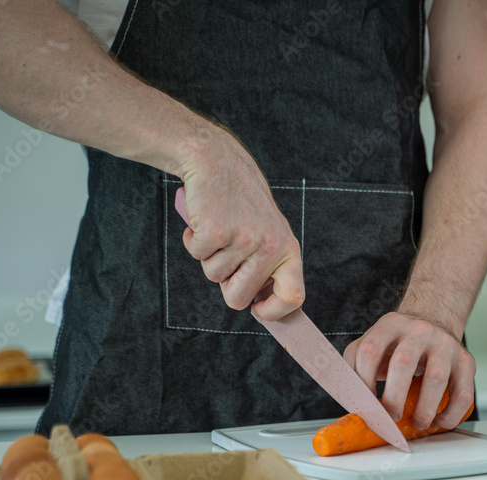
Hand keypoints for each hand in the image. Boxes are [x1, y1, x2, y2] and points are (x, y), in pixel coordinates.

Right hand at [179, 132, 304, 319]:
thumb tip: (258, 308)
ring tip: (219, 228)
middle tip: (227, 254)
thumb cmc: (241, 204)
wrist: (218, 162)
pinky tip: (204, 220)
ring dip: (209, 256)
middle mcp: (271, 246)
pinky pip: (196, 255)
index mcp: (289, 250)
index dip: (274, 312)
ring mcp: (244, 239)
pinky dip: (193, 241)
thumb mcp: (268, 233)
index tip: (258, 309)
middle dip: (226, 283)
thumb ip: (267, 268)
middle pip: (239, 298)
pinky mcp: (216, 231)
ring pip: (214, 277)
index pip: (293, 297)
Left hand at [343, 312, 475, 429]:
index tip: (364, 405)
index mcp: (390, 325)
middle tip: (390, 418)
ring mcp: (445, 344)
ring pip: (437, 377)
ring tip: (417, 423)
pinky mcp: (466, 360)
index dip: (362, 382)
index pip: (369, 351)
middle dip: (393, 397)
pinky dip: (451, 413)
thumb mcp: (374, 344)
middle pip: (403, 363)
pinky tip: (439, 421)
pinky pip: (463, 391)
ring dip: (424, 408)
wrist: (434, 323)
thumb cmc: (399, 344)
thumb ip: (356, 367)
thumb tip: (350, 402)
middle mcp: (419, 330)